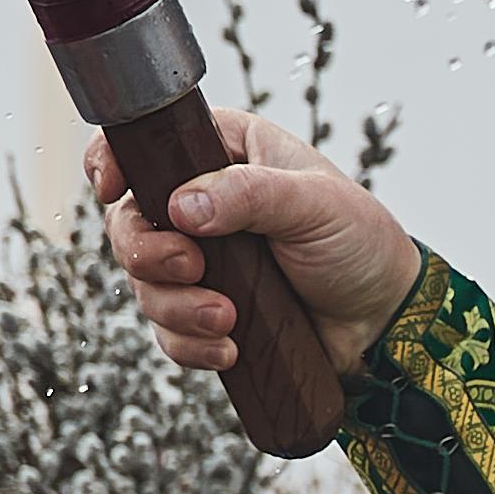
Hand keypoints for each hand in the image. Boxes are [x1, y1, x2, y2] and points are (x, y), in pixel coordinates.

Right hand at [89, 112, 419, 378]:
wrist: (383, 321)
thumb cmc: (359, 242)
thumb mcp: (315, 203)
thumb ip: (251, 194)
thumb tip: (182, 205)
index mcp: (224, 154)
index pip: (147, 144)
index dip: (114, 161)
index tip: (111, 188)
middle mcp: (201, 204)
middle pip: (128, 222)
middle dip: (147, 253)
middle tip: (193, 267)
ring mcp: (200, 261)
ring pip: (143, 283)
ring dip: (176, 307)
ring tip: (228, 318)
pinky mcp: (204, 313)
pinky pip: (167, 332)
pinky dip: (189, 344)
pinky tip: (228, 349)